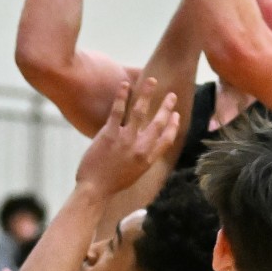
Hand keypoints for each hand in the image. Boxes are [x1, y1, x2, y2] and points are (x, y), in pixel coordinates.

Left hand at [75, 78, 179, 196]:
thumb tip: (143, 148)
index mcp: (148, 159)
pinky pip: (118, 111)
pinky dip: (122, 96)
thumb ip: (141, 159)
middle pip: (158, 123)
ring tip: (151, 81)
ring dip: (147, 94)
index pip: (167, 139)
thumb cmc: (112, 184)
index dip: (173, 126)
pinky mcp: (110, 134)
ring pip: (141, 112)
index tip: (176, 115)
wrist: (95, 189)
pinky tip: (124, 85)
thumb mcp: (134, 174)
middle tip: (171, 95)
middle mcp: (141, 147)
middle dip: (166, 107)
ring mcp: (126, 139)